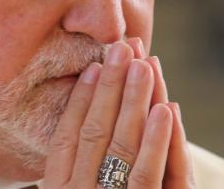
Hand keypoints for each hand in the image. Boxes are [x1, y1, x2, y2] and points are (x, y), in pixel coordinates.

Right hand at [43, 39, 195, 187]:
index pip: (66, 136)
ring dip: (134, 101)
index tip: (92, 67)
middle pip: (94, 131)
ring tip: (143, 65)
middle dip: (109, 86)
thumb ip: (78, 165)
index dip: (80, 99)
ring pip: (121, 145)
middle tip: (121, 49)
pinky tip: (164, 110)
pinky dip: (155, 140)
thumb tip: (85, 112)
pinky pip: (145, 173)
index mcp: (59, 188)